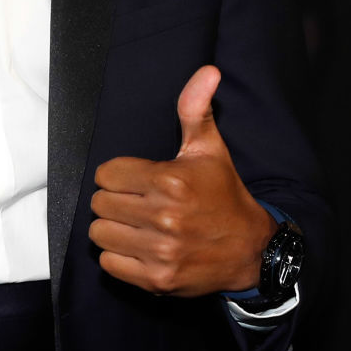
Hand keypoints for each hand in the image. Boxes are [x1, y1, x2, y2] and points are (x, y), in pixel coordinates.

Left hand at [90, 65, 275, 297]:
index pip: (107, 174)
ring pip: (100, 233)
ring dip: (113, 229)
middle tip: (137, 203)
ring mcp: (160, 250)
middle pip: (100, 204)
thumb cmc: (224, 196)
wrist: (250, 250)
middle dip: (114, 201)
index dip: (119, 176)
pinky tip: (140, 247)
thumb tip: (208, 71)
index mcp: (171, 180)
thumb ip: (196, 109)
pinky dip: (119, 256)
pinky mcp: (156, 279)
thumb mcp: (210, 149)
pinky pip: (109, 263)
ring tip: (136, 225)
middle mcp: (165, 216)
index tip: (138, 181)